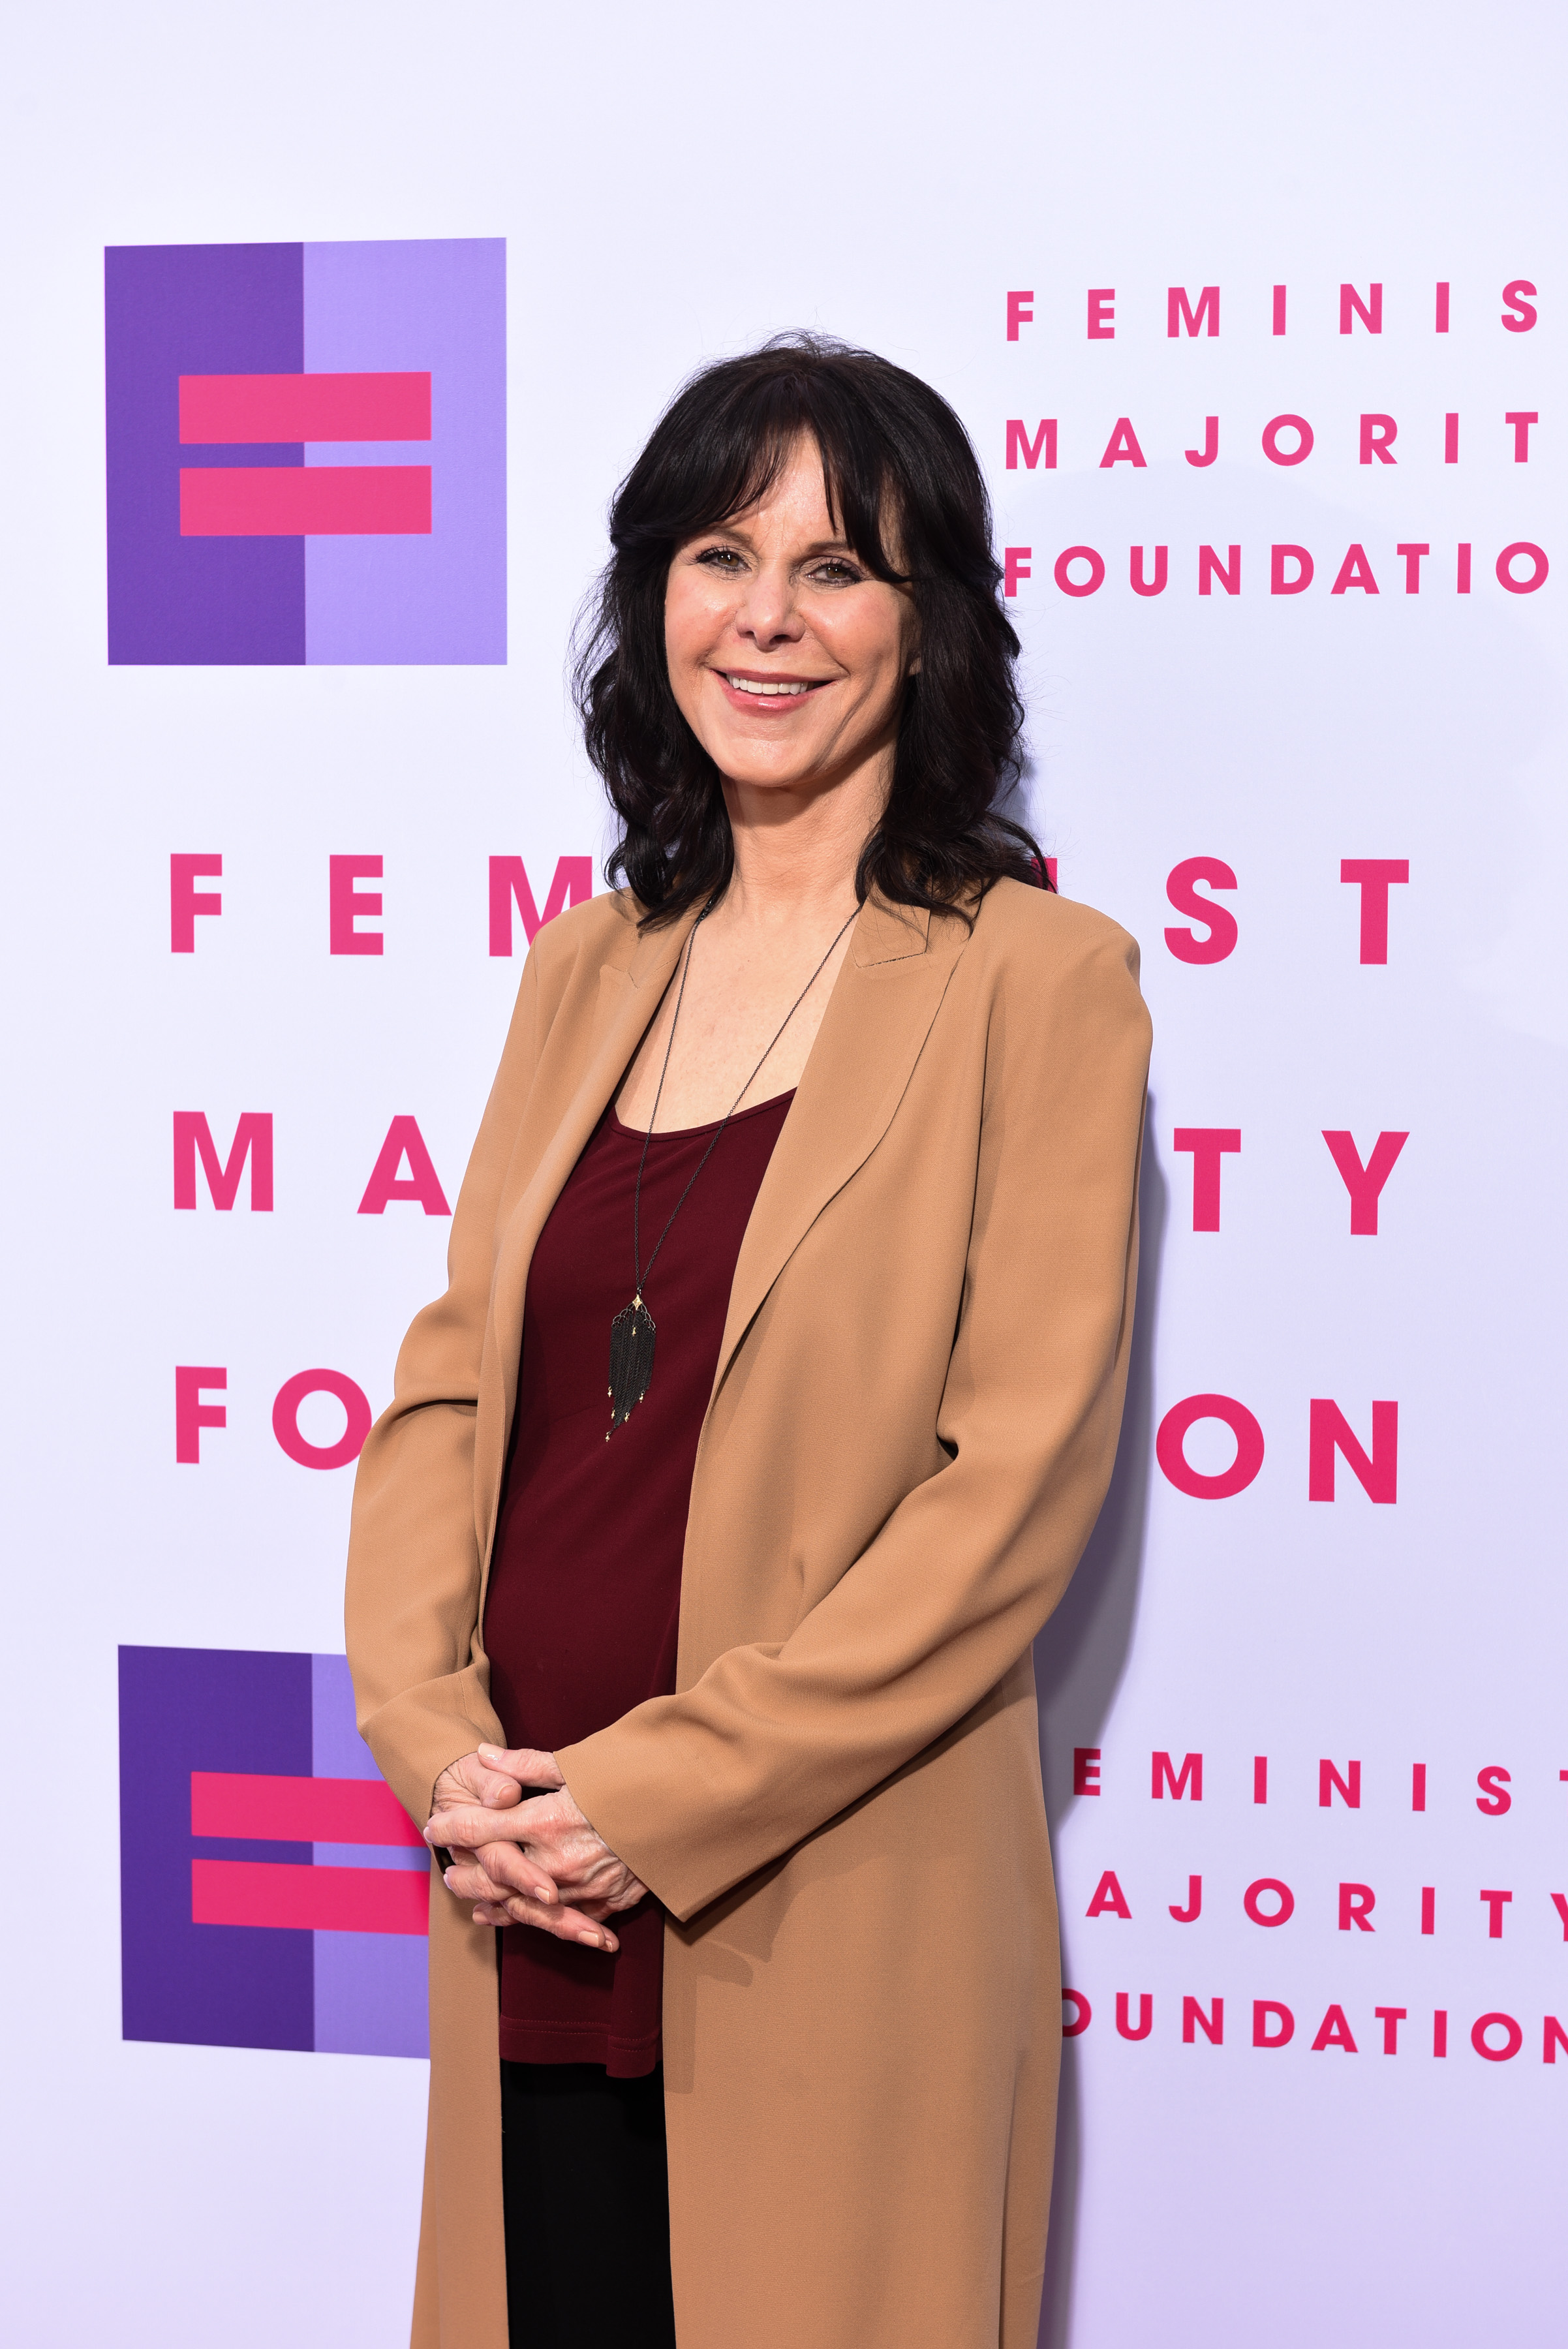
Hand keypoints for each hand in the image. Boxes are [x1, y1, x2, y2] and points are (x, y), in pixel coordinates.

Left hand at [426, 1744, 648, 1952]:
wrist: (689, 1807)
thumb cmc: (631, 1777)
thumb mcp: (577, 1764)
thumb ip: (525, 1764)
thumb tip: (483, 1755)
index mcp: (547, 1822)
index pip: (483, 1827)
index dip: (453, 1826)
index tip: (433, 1825)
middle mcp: (558, 1863)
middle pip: (495, 1878)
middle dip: (467, 1874)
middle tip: (448, 1871)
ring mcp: (582, 1889)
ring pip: (523, 1907)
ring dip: (494, 1903)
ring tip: (475, 1902)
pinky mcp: (606, 1904)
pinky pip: (561, 1920)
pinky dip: (535, 1919)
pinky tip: (522, 1918)